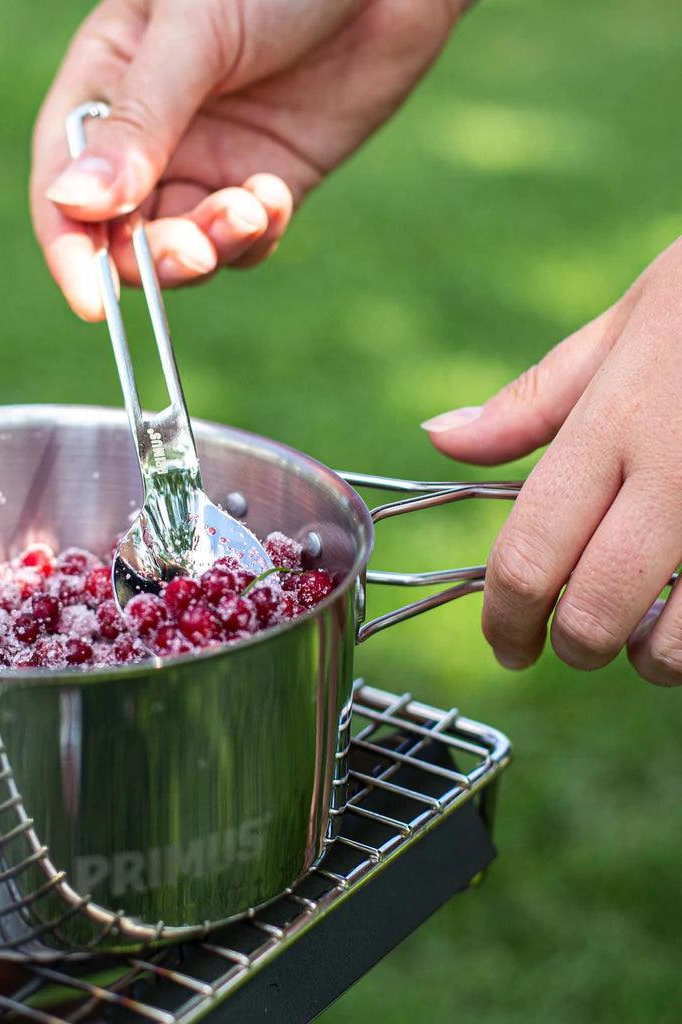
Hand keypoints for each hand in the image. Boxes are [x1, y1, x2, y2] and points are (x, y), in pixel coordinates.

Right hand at [31, 0, 463, 318]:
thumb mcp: (195, 32)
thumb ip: (139, 122)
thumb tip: (73, 203)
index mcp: (107, 85)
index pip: (65, 187)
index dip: (72, 249)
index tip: (94, 302)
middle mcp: (151, 136)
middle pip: (123, 234)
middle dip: (153, 258)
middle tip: (194, 253)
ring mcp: (211, 162)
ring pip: (184, 246)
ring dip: (210, 248)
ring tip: (251, 209)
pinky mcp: (266, 181)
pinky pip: (244, 240)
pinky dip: (256, 236)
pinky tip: (275, 195)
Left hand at [422, 237, 681, 685]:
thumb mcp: (629, 321)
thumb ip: (535, 401)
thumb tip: (439, 439)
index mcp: (617, 423)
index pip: (530, 553)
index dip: (504, 618)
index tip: (504, 643)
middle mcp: (679, 473)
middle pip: (595, 613)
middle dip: (573, 647)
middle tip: (572, 643)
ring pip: (680, 645)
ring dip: (653, 661)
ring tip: (647, 641)